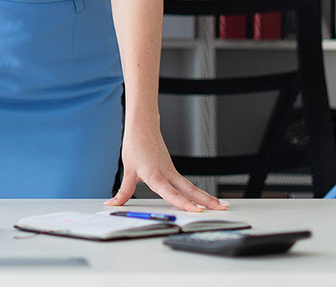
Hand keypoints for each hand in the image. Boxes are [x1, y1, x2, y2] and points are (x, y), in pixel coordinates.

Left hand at [104, 121, 227, 211]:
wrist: (142, 126)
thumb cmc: (136, 144)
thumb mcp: (128, 170)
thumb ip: (123, 192)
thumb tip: (113, 203)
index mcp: (155, 174)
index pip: (171, 192)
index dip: (183, 202)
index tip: (196, 210)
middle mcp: (167, 173)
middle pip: (190, 190)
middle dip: (206, 200)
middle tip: (222, 209)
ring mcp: (171, 171)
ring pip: (191, 186)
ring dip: (206, 196)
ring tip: (221, 205)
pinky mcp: (172, 169)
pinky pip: (186, 183)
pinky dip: (196, 192)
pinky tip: (204, 199)